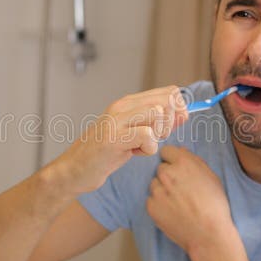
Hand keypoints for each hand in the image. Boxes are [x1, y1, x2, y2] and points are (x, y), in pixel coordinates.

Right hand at [45, 86, 187, 194]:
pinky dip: (148, 149)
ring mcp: (117, 120)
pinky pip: (148, 137)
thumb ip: (159, 123)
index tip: (171, 127)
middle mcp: (123, 106)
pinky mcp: (114, 138)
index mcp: (129, 102)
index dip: (179, 110)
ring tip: (142, 146)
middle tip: (155, 138)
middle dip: (170, 123)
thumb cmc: (106, 152)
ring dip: (158, 136)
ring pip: (158, 114)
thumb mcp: (135, 134)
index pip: (170, 92)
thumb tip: (185, 113)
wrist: (75, 169)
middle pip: (168, 101)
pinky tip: (134, 153)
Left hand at [146, 145, 233, 253]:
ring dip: (163, 190)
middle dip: (168, 176)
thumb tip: (181, 151)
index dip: (172, 160)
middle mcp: (167, 174)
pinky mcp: (151, 206)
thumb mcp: (211, 177)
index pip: (166, 151)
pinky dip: (159, 204)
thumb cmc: (214, 205)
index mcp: (183, 163)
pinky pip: (152, 199)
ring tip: (177, 203)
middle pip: (161, 168)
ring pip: (155, 184)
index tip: (177, 168)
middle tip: (180, 190)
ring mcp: (157, 190)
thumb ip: (194, 161)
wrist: (208, 233)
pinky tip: (172, 212)